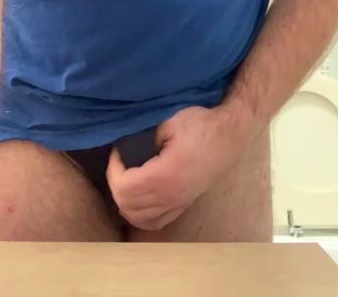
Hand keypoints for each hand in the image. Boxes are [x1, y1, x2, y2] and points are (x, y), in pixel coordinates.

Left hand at [107, 106, 247, 230]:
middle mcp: (171, 196)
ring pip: (138, 218)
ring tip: (125, 177)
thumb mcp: (169, 121)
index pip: (124, 188)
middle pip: (127, 206)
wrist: (229, 134)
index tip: (118, 151)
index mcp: (165, 176)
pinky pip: (154, 222)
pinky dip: (140, 214)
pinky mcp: (183, 204)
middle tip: (119, 162)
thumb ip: (144, 135)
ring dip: (125, 201)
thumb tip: (124, 144)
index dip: (113, 169)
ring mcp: (178, 203)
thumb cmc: (201, 124)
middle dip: (116, 183)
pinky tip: (138, 198)